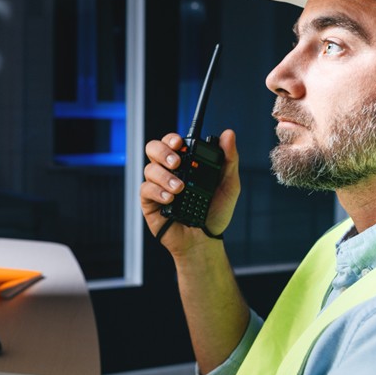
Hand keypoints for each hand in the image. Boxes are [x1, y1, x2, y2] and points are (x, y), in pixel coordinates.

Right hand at [140, 128, 239, 254]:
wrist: (206, 240)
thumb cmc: (215, 213)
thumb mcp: (229, 185)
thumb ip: (229, 159)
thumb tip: (228, 134)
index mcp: (185, 164)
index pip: (172, 143)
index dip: (172, 139)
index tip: (179, 143)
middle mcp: (169, 171)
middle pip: (153, 149)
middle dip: (163, 152)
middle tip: (176, 163)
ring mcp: (158, 186)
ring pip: (149, 168)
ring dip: (164, 176)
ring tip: (179, 189)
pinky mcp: (150, 202)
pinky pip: (145, 189)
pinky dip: (158, 191)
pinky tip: (170, 199)